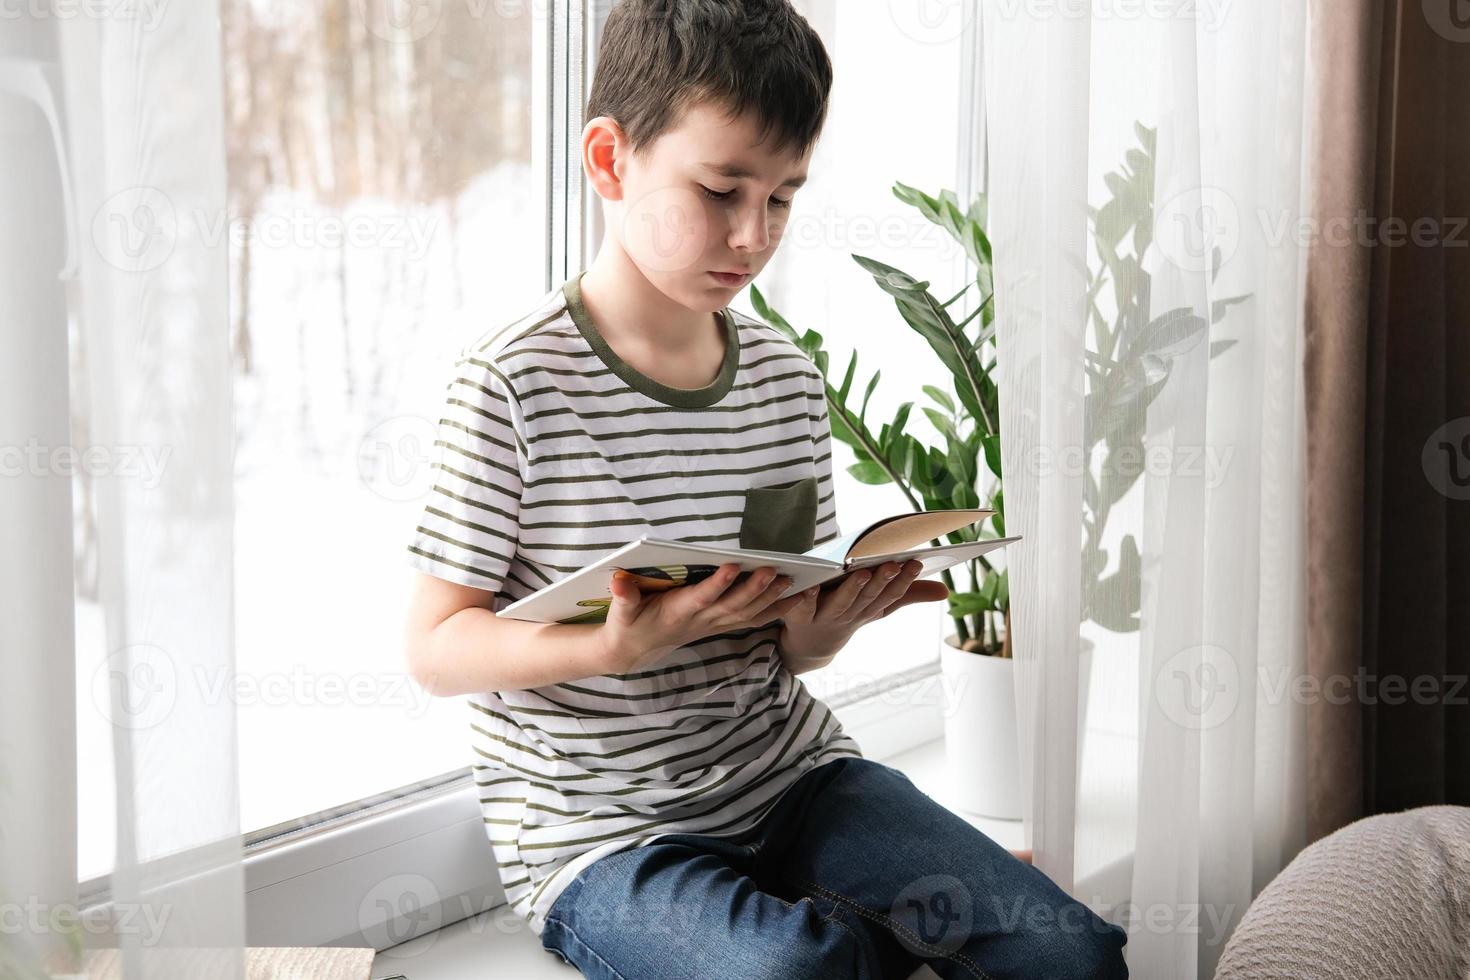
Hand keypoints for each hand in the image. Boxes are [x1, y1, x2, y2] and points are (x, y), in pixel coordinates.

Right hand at [600, 563, 808, 673]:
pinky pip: (754, 619)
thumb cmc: (627, 625)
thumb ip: (623, 597)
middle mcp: (700, 620)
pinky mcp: (720, 624)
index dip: (716, 584)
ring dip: (772, 599)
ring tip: (794, 580)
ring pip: (748, 614)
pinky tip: (797, 597)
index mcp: (676, 613)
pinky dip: (777, 609)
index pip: (700, 598)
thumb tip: (618, 580)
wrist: (634, 650)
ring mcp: (713, 624)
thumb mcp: (620, 612)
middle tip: (775, 569)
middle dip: (755, 589)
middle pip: (733, 606)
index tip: (732, 566)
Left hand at [777, 559, 949, 665]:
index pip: (891, 595)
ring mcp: (826, 618)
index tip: (917, 561)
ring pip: (842, 603)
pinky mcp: (800, 617)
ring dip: (852, 590)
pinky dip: (808, 597)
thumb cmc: (848, 614)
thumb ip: (908, 594)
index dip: (905, 581)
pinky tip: (812, 585)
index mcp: (870, 609)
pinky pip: (804, 607)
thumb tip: (945, 591)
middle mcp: (851, 615)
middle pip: (869, 598)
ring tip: (862, 573)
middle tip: (893, 564)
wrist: (810, 644)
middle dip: (882, 581)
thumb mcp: (878, 606)